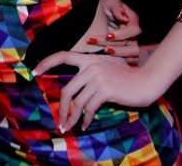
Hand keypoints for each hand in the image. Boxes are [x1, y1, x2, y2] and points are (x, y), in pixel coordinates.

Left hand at [32, 52, 157, 131]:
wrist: (146, 81)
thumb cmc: (127, 77)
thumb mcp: (107, 67)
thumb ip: (92, 72)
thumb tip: (75, 89)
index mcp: (89, 59)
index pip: (63, 55)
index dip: (47, 62)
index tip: (35, 71)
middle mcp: (91, 66)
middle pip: (67, 89)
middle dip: (61, 108)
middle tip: (59, 120)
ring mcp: (97, 77)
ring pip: (77, 102)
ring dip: (72, 118)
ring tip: (69, 127)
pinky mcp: (104, 90)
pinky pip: (89, 108)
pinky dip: (85, 119)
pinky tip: (84, 125)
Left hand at [85, 0, 140, 62]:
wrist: (96, 12)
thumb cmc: (104, 5)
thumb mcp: (109, 2)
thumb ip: (116, 8)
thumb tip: (124, 19)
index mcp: (132, 21)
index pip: (133, 30)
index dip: (122, 34)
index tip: (108, 36)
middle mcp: (134, 34)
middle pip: (132, 45)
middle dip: (116, 47)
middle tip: (99, 46)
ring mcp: (131, 45)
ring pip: (132, 55)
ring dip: (118, 55)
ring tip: (103, 52)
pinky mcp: (126, 53)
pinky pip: (130, 62)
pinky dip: (122, 63)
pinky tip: (109, 61)